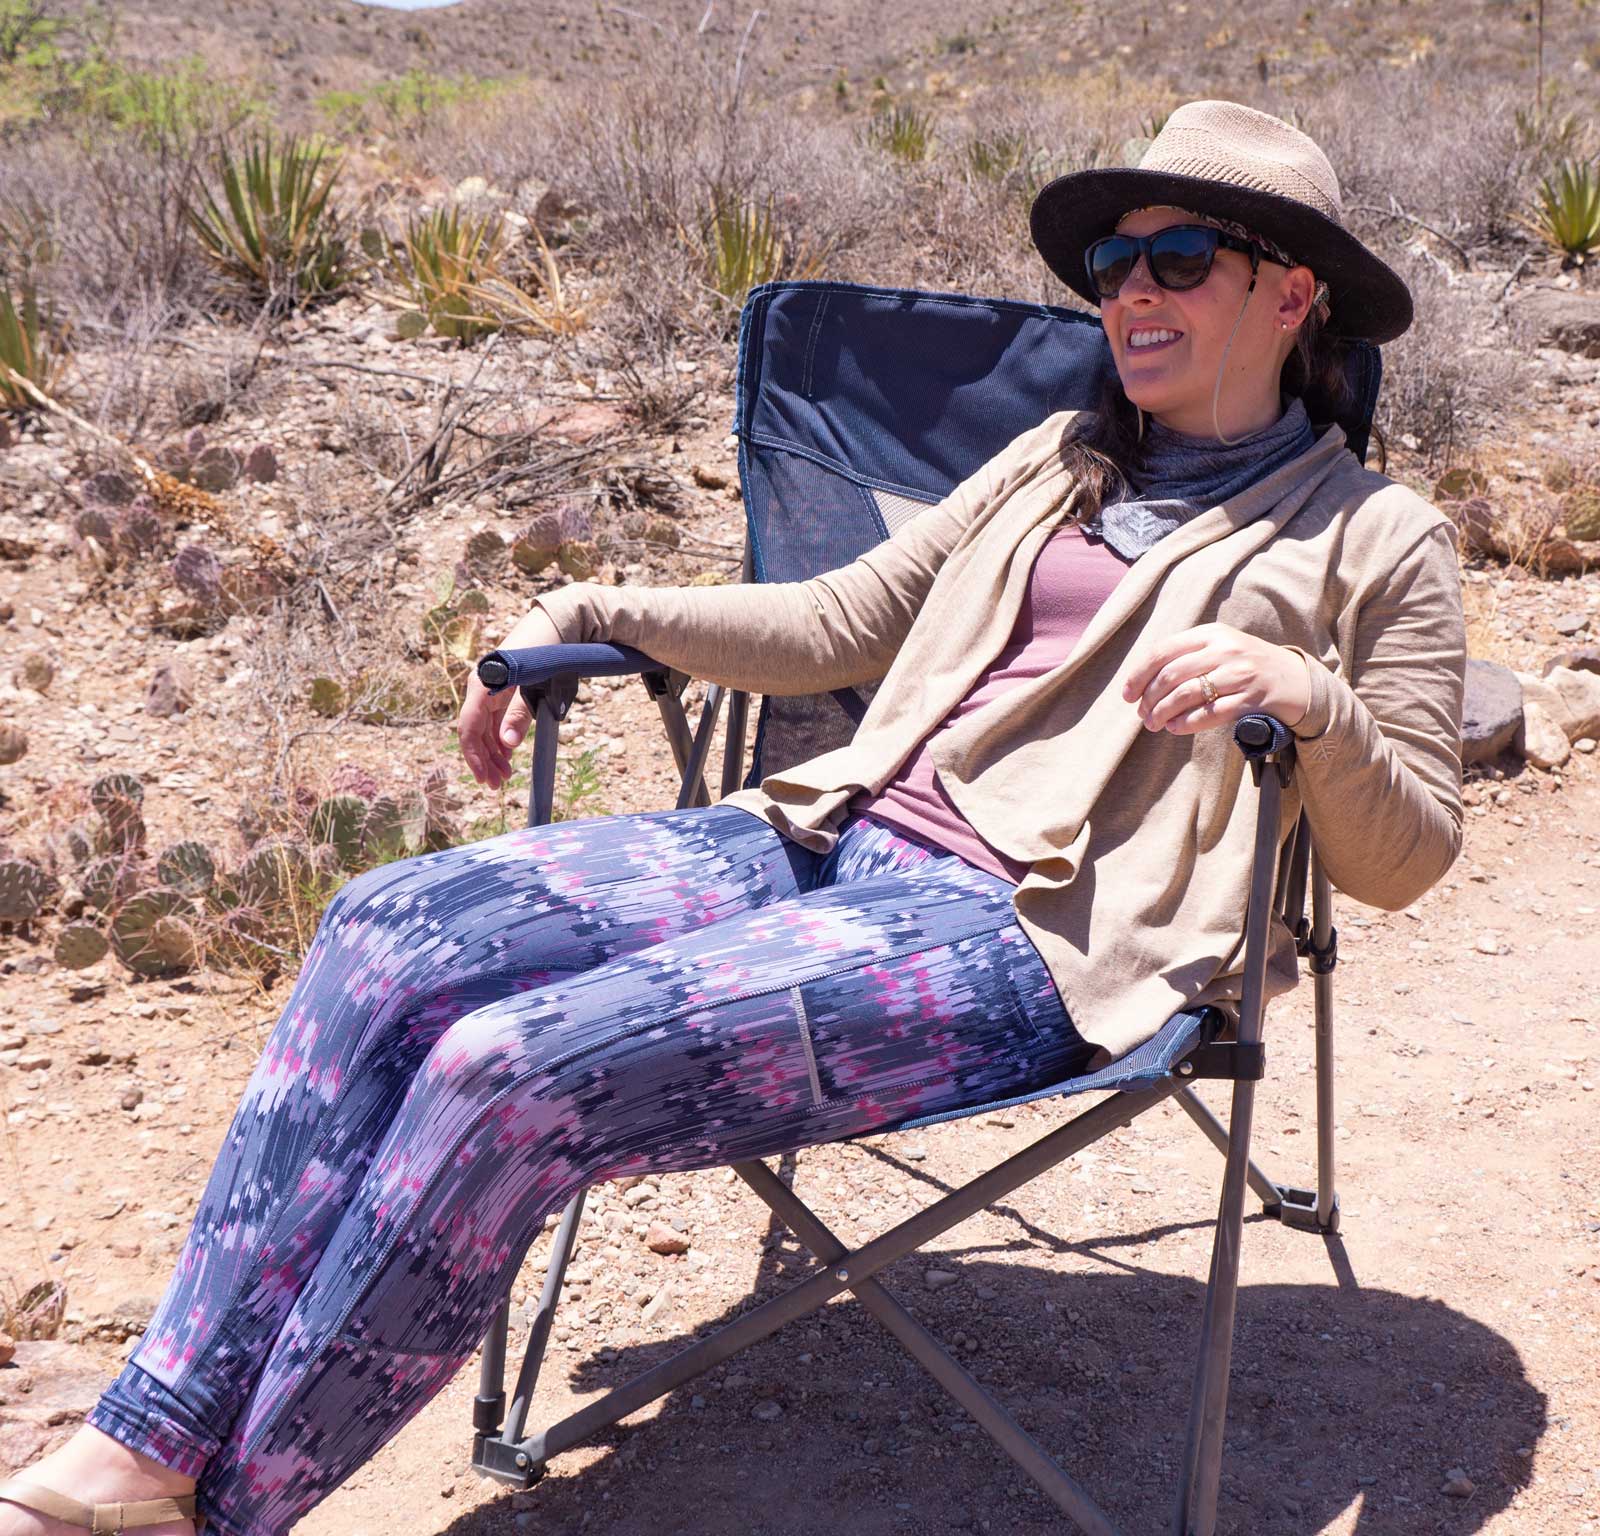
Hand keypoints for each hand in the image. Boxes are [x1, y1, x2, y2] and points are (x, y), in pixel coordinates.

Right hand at [458, 604, 563, 788]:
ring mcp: (490, 691)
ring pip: (485, 729)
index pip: (469, 728)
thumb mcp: (533, 686)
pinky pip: (495, 721)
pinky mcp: (501, 692)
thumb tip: (507, 745)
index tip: (484, 777)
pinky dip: (500, 739)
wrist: (554, 627)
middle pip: (475, 732)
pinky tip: (508, 756)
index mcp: (482, 686)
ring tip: (505, 775)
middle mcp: (480, 689)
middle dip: (485, 760)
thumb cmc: (543, 654)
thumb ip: (519, 715)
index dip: (474, 756)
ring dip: (493, 753)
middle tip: (497, 785)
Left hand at [1120, 622, 1309, 735]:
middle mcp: (1225, 649)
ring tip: (1154, 724)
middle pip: (1171, 675)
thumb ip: (1187, 656)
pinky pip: (1210, 713)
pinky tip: (1175, 728)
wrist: (1295, 679)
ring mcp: (1240, 673)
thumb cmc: (1246, 665)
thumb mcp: (1220, 648)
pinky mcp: (1251, 698)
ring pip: (1187, 694)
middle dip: (1149, 699)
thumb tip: (1142, 682)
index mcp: (1212, 634)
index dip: (1139, 674)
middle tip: (1142, 715)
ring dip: (1163, 713)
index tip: (1127, 694)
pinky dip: (1186, 723)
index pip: (1163, 651)